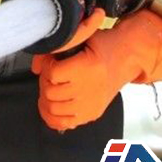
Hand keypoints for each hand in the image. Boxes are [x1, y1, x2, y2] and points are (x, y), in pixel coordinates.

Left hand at [31, 9, 161, 130]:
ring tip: (52, 86)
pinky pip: (64, 123)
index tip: (51, 60)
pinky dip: (52, 115)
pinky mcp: (92, 115)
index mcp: (89, 66)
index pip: (53, 73)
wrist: (127, 59)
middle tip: (51, 73)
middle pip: (51, 92)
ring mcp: (92, 105)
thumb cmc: (102, 46)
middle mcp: (91, 89)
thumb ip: (56, 48)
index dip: (46, 65)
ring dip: (47, 97)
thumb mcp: (81, 37)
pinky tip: (52, 104)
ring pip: (53, 108)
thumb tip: (35, 67)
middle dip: (45, 81)